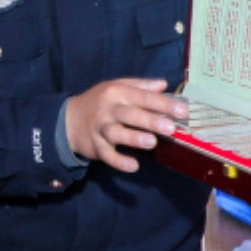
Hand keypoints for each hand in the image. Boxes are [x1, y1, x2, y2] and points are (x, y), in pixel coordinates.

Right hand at [65, 78, 187, 174]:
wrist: (68, 120)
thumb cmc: (99, 102)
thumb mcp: (116, 87)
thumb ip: (141, 86)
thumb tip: (164, 85)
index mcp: (116, 92)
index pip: (142, 96)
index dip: (163, 104)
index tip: (182, 111)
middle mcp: (108, 109)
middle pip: (130, 114)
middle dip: (151, 120)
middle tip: (171, 128)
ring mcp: (100, 129)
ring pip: (117, 133)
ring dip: (134, 138)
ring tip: (151, 143)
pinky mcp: (95, 146)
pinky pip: (107, 155)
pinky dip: (119, 161)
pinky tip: (133, 166)